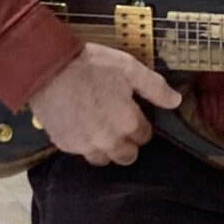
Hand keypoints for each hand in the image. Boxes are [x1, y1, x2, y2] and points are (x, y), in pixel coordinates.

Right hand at [31, 43, 181, 165]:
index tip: (132, 112)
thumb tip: (176, 101)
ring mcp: (85, 146)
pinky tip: (80, 124)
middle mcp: (108, 141)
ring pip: (103, 159)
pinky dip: (83, 142)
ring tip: (99, 127)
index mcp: (127, 123)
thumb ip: (154, 87)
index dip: (140, 124)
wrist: (47, 67)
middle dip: (127, 143)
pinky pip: (81, 151)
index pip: (145, 137)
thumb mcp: (129, 68)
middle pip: (127, 156)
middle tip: (117, 122)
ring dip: (106, 147)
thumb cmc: (91, 64)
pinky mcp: (64, 144)